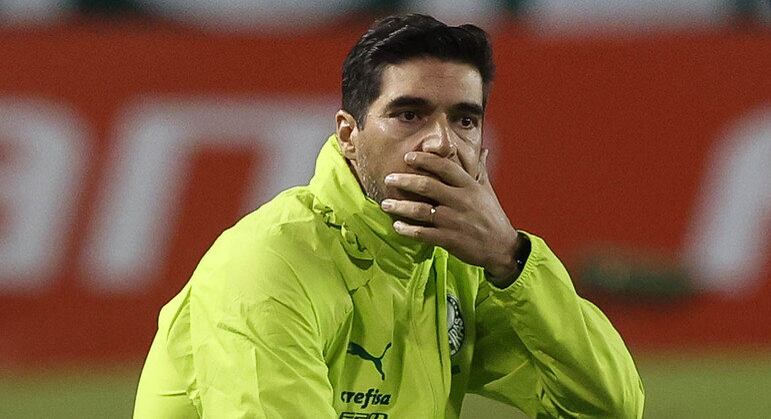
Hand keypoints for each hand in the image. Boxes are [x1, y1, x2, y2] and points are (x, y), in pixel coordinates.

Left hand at [381, 149, 520, 283]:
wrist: (502, 247)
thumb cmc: (492, 216)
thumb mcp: (487, 190)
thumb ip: (480, 170)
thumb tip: (483, 150)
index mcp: (469, 186)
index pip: (445, 167)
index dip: (425, 160)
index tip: (408, 157)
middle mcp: (462, 201)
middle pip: (427, 186)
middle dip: (404, 180)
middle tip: (388, 178)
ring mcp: (455, 221)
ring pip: (421, 210)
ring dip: (400, 206)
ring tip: (385, 204)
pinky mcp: (451, 240)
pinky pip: (424, 233)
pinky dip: (408, 230)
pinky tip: (397, 227)